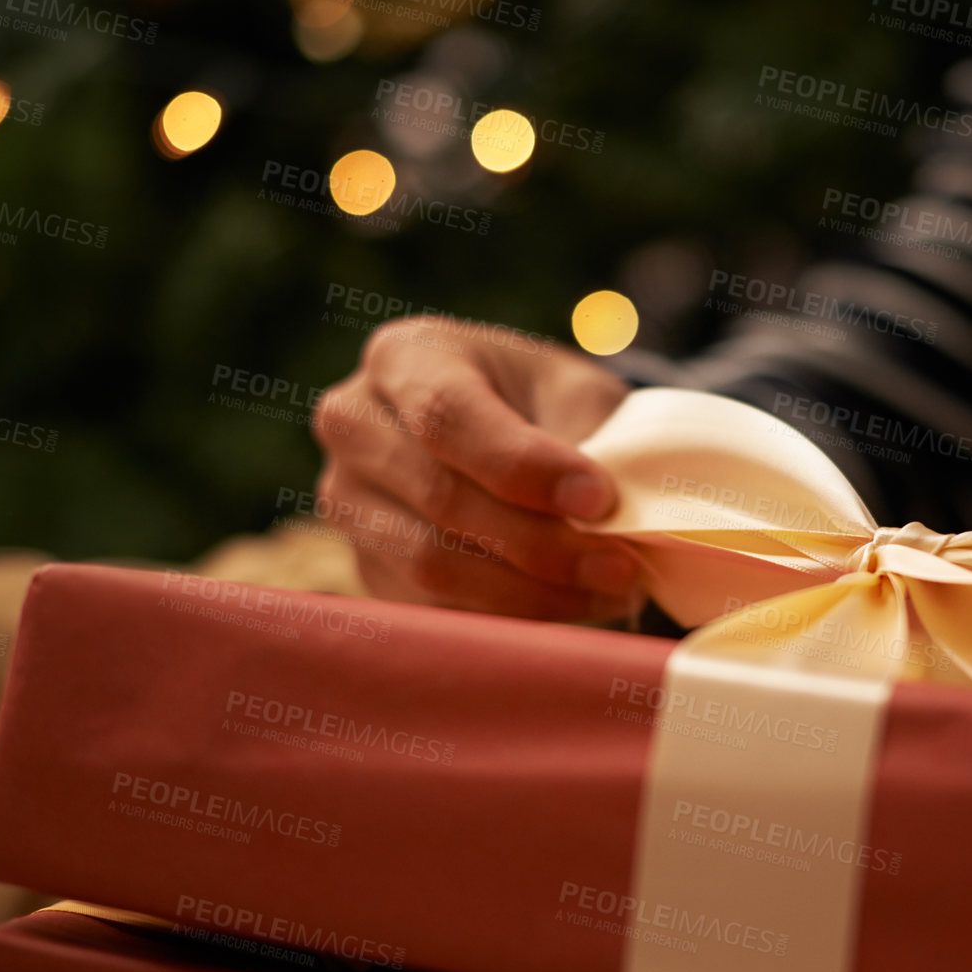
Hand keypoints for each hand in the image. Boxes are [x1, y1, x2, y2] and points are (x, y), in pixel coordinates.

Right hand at [311, 316, 639, 619]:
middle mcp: (355, 424)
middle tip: (623, 563)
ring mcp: (348, 500)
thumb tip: (602, 514)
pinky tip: (572, 602)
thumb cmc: (545, 402)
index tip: (598, 500)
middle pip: (440, 497)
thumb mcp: (574, 391)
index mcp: (404, 356)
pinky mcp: (365, 565)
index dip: (523, 465)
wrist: (511, 433)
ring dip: (530, 590)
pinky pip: (433, 605)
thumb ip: (587, 435)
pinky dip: (509, 615)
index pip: (446, 415)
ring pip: (431, 563)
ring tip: (610, 588)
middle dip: (541, 542)